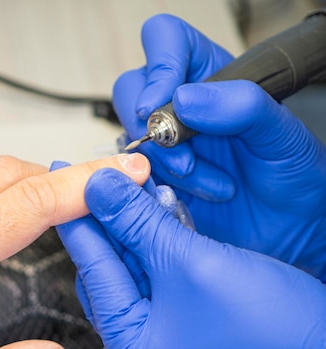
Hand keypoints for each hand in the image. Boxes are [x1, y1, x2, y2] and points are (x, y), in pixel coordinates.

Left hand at [56, 168, 325, 348]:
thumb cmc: (274, 326)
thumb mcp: (192, 261)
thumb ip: (138, 222)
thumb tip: (98, 188)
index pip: (93, 268)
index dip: (77, 215)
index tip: (60, 176)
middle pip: (109, 268)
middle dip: (106, 218)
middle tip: (94, 175)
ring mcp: (163, 338)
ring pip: (133, 266)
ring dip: (133, 224)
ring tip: (121, 183)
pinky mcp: (183, 323)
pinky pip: (156, 273)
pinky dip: (154, 240)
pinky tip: (151, 207)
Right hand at [113, 14, 325, 278]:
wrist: (289, 235)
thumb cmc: (293, 180)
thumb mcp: (282, 136)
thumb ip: (243, 106)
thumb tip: (184, 98)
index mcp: (212, 79)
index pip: (166, 41)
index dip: (157, 66)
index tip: (162, 105)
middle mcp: (180, 108)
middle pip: (132, 90)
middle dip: (152, 128)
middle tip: (185, 158)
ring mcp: (162, 145)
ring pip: (127, 137)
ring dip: (163, 166)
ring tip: (209, 186)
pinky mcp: (150, 180)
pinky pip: (126, 175)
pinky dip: (150, 190)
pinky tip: (186, 202)